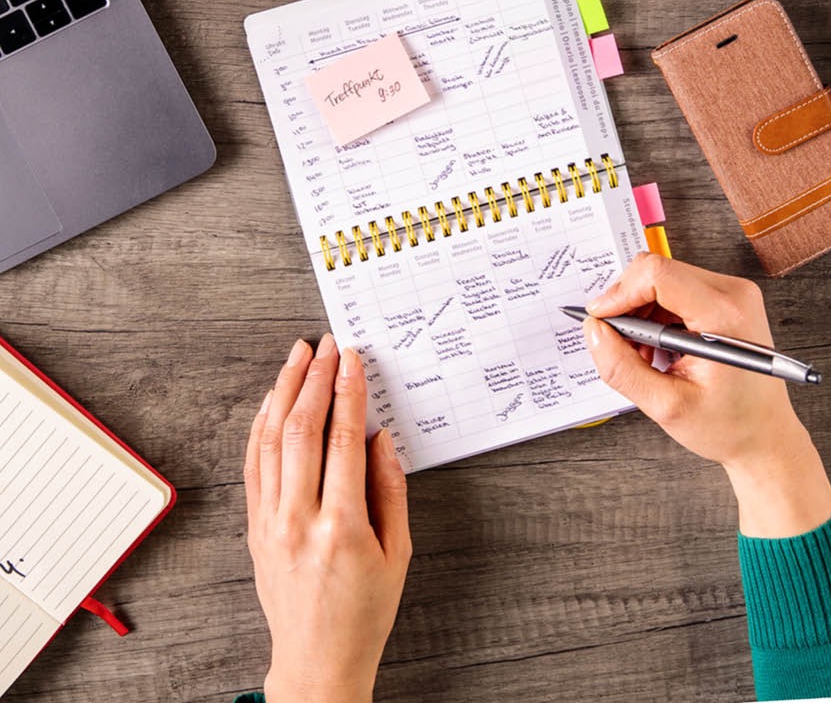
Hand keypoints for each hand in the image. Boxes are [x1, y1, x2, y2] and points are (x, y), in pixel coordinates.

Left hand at [244, 334, 411, 702]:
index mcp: (342, 526)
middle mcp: (299, 520)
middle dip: (315, 379)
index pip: (342, 440)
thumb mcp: (399, 552)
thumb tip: (379, 436)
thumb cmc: (365, 611)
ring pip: (271, 440)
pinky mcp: (254, 527)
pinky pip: (253, 465)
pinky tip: (270, 402)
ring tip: (297, 358)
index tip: (352, 360)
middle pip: (302, 430)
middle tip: (326, 346)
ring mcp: (270, 523)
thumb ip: (391, 489)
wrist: (318, 661)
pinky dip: (261, 427)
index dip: (348, 391)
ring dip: (284, 391)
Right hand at [584, 253, 830, 536]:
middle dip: (628, 306)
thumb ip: (622, 368)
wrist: (766, 436)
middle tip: (622, 345)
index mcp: (725, 315)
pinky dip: (655, 315)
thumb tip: (594, 331)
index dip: (620, 293)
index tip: (600, 319)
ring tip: (644, 354)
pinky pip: (674, 289)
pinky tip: (659, 348)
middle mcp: (733, 294)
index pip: (658, 275)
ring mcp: (732, 293)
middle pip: (657, 272)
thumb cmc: (730, 426)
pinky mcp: (725, 299)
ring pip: (662, 279)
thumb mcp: (666, 406)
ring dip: (640, 313)